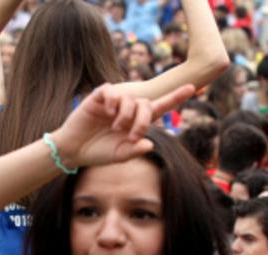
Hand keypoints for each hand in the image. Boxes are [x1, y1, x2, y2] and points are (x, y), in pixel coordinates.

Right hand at [49, 83, 194, 170]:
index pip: (160, 106)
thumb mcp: (119, 155)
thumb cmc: (98, 153)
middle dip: (143, 119)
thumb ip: (134, 150)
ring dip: (127, 115)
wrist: (74, 150)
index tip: (193, 87)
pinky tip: (108, 112)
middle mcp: (127, 109)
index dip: (176, 97)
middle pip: (147, 104)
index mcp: (136, 122)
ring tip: (116, 128)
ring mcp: (113, 102)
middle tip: (132, 135)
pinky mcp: (99, 98)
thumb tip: (149, 143)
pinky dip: (113, 100)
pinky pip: (112, 91)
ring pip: (130, 98)